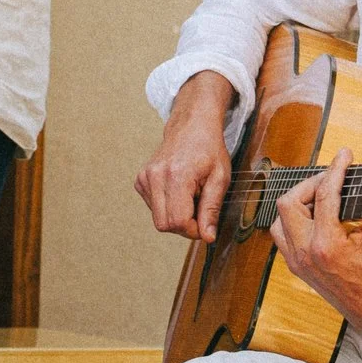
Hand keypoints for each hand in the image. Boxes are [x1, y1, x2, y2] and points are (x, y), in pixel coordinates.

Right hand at [136, 73, 235, 240]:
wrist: (191, 125)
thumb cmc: (208, 148)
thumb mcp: (220, 178)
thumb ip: (212, 209)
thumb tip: (208, 237)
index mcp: (176, 175)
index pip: (178, 221)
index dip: (194, 230)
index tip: (205, 224)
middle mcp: (155, 177)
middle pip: (164, 225)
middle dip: (184, 226)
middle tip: (200, 212)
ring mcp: (145, 178)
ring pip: (158, 219)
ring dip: (176, 216)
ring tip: (190, 197)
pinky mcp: (141, 180)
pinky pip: (153, 208)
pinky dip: (168, 207)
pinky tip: (179, 192)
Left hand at [271, 148, 361, 331]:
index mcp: (326, 246)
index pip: (325, 196)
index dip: (335, 170)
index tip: (344, 156)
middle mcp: (305, 253)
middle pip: (289, 202)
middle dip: (310, 184)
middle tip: (331, 179)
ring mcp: (297, 261)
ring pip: (279, 219)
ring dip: (298, 202)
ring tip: (322, 197)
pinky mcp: (295, 266)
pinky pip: (282, 234)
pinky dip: (294, 220)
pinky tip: (314, 216)